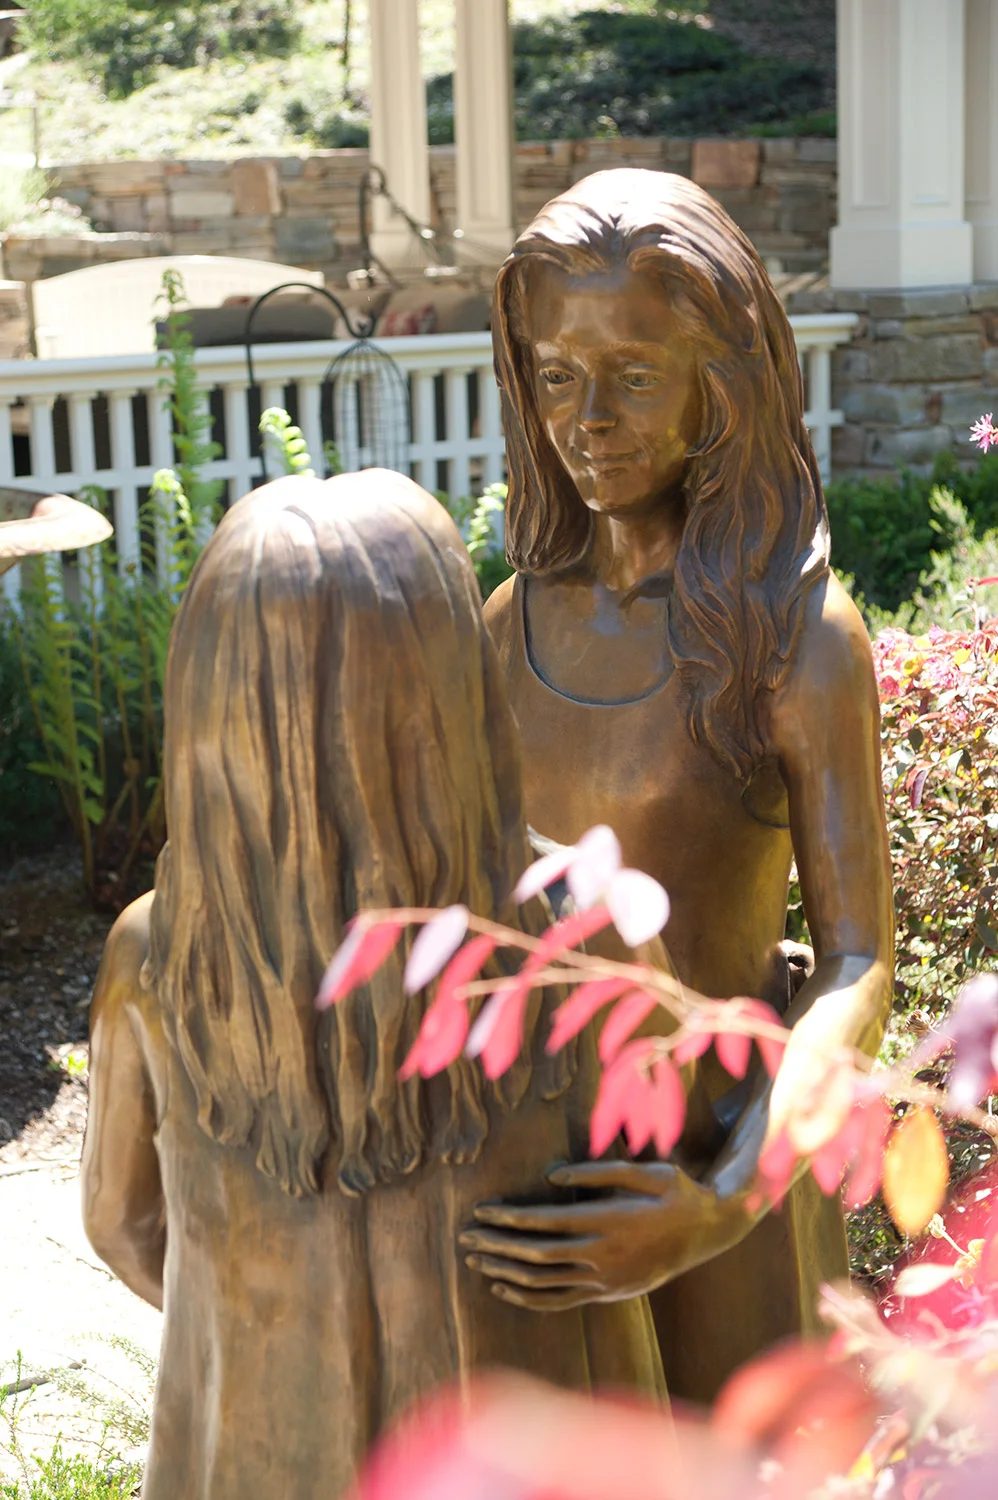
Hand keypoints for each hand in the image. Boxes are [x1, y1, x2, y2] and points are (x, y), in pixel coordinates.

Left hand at [459, 1159, 751, 1310]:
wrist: (709, 1232)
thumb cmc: (676, 1190)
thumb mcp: (646, 1170)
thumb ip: (598, 1172)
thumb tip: (552, 1176)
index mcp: (610, 1222)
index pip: (545, 1223)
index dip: (509, 1218)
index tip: (481, 1211)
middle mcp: (604, 1256)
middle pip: (536, 1254)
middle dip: (496, 1245)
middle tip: (465, 1237)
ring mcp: (606, 1281)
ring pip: (544, 1282)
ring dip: (505, 1271)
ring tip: (475, 1261)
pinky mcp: (609, 1294)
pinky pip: (560, 1301)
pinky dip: (528, 1298)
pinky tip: (504, 1289)